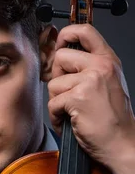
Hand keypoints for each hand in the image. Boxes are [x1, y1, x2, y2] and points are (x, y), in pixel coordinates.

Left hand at [47, 24, 134, 173]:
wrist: (121, 143)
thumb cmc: (112, 118)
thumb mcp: (107, 83)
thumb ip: (88, 67)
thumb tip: (59, 58)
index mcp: (108, 60)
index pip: (85, 31)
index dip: (66, 34)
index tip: (60, 45)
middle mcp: (101, 66)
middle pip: (60, 57)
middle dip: (57, 77)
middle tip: (67, 94)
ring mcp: (90, 81)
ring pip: (53, 83)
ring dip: (56, 101)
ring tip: (71, 112)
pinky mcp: (78, 98)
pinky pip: (52, 103)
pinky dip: (56, 117)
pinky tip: (69, 122)